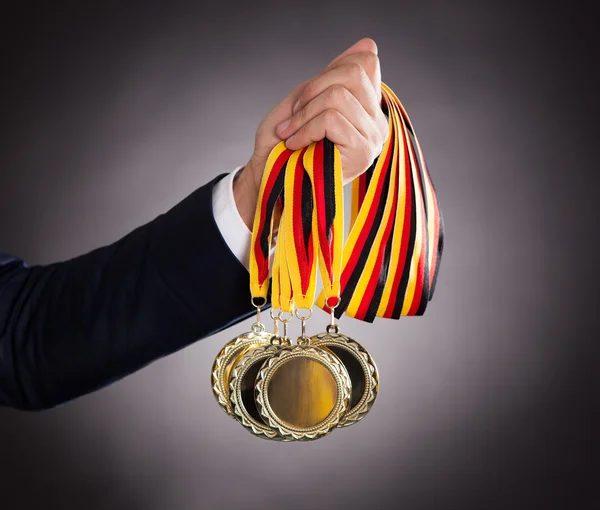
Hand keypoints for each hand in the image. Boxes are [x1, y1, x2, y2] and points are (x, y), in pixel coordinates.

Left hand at [234, 37, 387, 229]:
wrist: (269, 177)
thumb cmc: (283, 143)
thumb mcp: (305, 99)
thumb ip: (333, 75)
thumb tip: (369, 44)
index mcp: (367, 108)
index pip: (366, 62)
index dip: (330, 69)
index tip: (305, 99)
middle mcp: (377, 122)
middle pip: (353, 73)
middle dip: (312, 89)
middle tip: (293, 115)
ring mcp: (373, 138)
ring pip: (339, 96)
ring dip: (304, 114)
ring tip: (290, 133)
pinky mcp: (362, 152)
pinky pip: (332, 120)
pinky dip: (305, 129)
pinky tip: (294, 144)